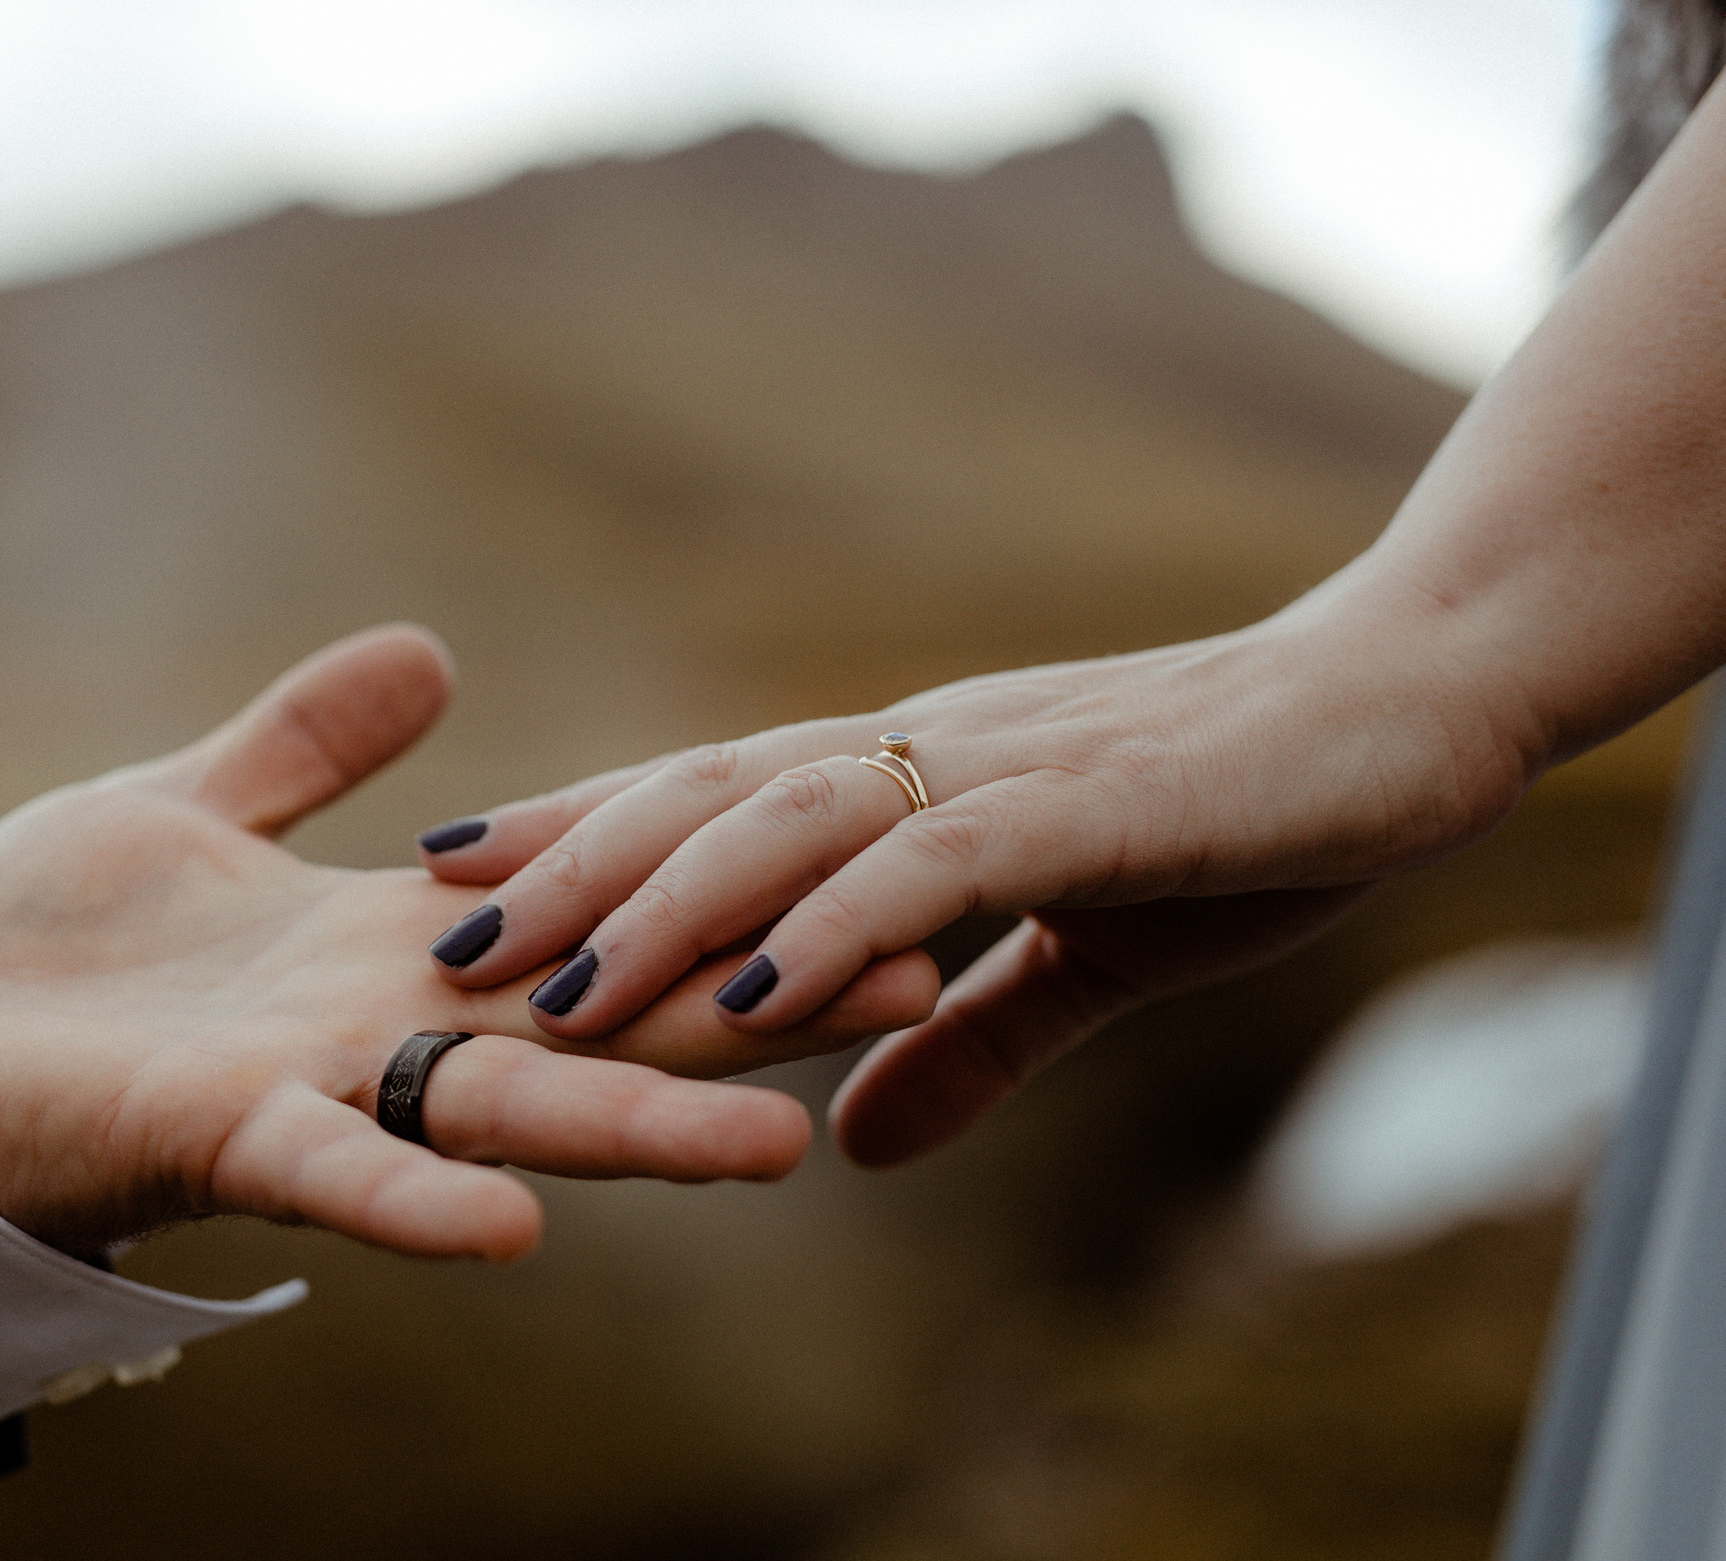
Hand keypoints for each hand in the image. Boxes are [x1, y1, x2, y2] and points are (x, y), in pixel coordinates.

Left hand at [0, 625, 930, 1263]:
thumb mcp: (194, 809)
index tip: (857, 864)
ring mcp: (312, 1089)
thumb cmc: (43, 935)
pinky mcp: (218, 1136)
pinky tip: (511, 1222)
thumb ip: (309, 745)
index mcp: (392, 952)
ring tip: (778, 1149)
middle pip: (597, 1013)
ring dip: (631, 1128)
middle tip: (915, 988)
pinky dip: (413, 1190)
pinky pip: (329, 1170)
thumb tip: (426, 658)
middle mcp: (383, 1030)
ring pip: (500, 1109)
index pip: (592, 911)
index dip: (716, 892)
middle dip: (742, 1008)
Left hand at [415, 577, 1535, 1164]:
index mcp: (917, 777)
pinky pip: (935, 863)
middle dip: (573, 869)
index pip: (714, 797)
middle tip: (441, 939)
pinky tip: (756, 990)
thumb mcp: (1085, 955)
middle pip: (711, 799)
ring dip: (668, 902)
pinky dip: (839, 923)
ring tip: (556, 986)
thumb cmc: (1247, 815)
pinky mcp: (1094, 806)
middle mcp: (929, 755)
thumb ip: (964, 1038)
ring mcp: (1004, 770)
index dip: (583, 832)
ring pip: (793, 822)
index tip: (459, 879)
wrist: (1410, 707)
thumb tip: (850, 1144)